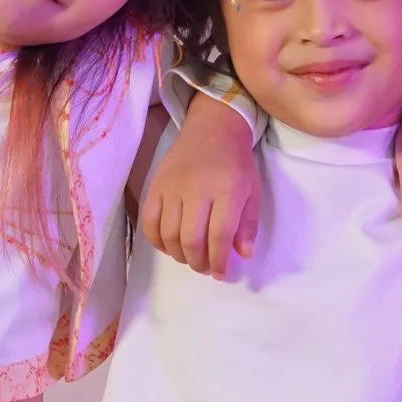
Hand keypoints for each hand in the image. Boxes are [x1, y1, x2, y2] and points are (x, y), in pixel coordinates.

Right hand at [140, 94, 260, 278]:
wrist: (212, 127)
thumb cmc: (236, 162)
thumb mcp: (252, 191)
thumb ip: (247, 224)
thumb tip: (243, 255)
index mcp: (226, 190)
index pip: (219, 235)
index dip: (219, 261)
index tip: (221, 273)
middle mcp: (196, 189)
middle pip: (190, 239)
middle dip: (198, 262)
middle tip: (205, 267)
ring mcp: (172, 187)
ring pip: (168, 234)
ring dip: (179, 255)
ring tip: (190, 257)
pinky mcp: (155, 185)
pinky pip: (149, 222)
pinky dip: (157, 241)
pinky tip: (169, 246)